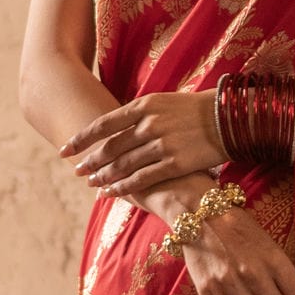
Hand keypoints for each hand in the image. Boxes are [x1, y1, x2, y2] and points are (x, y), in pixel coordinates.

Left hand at [65, 90, 225, 200]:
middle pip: (110, 147)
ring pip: (123, 164)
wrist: (230, 117)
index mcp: (144, 106)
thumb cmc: (197, 109)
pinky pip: (142, 178)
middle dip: (90, 161)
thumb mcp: (165, 102)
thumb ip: (141, 114)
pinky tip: (111, 193)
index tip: (65, 149)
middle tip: (76, 171)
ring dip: (104, 176)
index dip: (82, 139)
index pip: (103, 124)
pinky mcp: (174, 163)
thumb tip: (119, 126)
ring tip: (91, 184)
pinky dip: (123, 187)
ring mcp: (161, 144)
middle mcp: (148, 124)